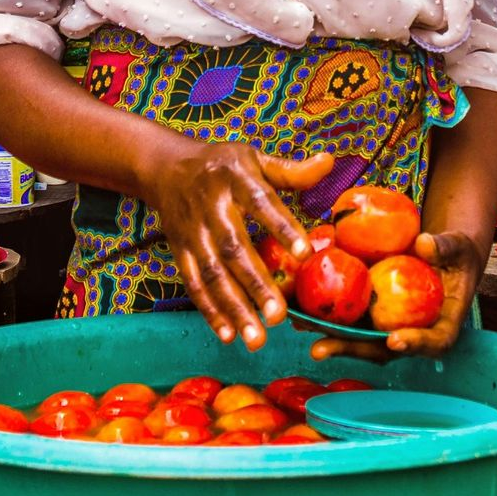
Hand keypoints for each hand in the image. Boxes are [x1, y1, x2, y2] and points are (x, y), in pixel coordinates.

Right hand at [150, 142, 333, 350]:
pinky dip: (209, 310)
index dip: (282, 227)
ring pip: (212, 274)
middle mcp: (211, 207)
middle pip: (233, 248)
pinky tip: (228, 334)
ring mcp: (192, 232)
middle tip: (279, 316)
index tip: (306, 253)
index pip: (261, 202)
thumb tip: (330, 162)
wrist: (166, 167)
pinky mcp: (179, 251)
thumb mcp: (254, 158)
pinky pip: (193, 284)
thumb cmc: (223, 165)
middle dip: (256, 284)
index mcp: (235, 178)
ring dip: (233, 308)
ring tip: (256, 339)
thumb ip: (291, 170)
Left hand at [310, 229, 485, 361]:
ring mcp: (388, 324)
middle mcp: (411, 332)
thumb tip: (424, 243)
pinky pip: (349, 316)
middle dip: (351, 349)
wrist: (443, 254)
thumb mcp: (458, 247)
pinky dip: (324, 312)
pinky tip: (299, 303)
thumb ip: (445, 247)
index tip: (394, 340)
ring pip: (359, 336)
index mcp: (441, 324)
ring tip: (299, 327)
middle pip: (383, 348)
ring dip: (328, 335)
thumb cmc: (456, 253)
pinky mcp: (371, 312)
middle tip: (321, 348)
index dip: (415, 345)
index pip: (434, 342)